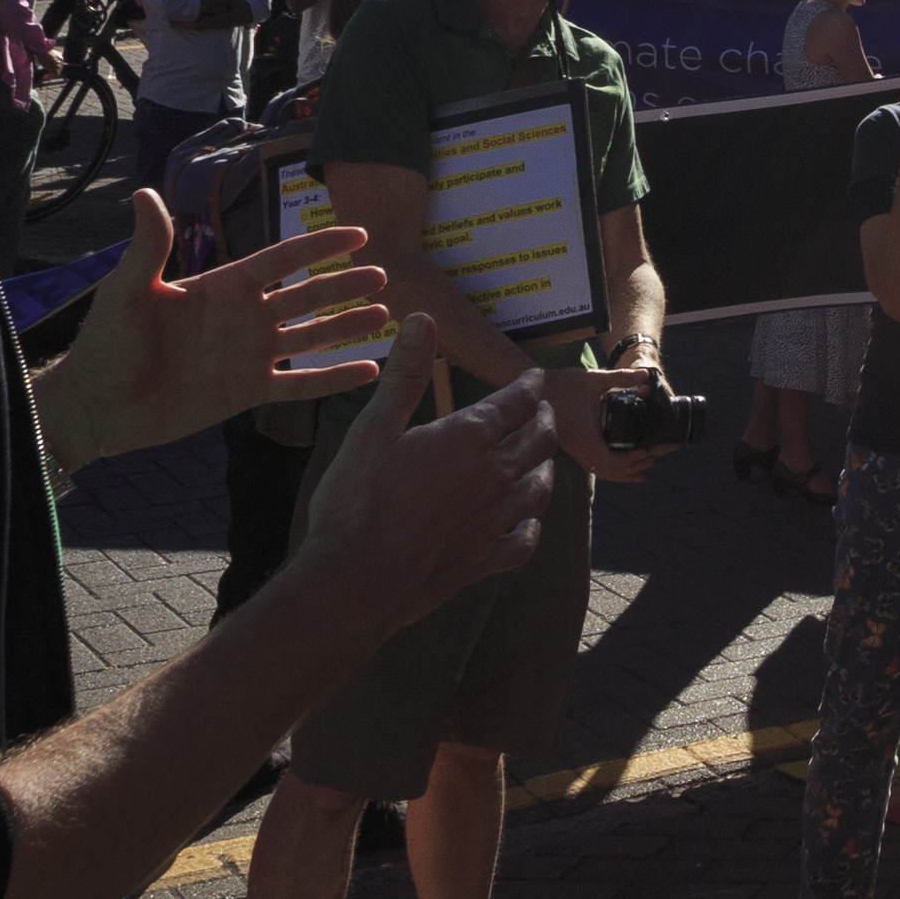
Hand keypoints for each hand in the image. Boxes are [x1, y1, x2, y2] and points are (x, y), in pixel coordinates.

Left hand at [42, 191, 391, 464]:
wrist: (97, 406)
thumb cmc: (106, 345)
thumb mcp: (127, 290)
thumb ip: (149, 245)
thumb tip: (145, 192)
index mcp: (223, 287)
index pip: (282, 260)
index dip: (319, 246)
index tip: (358, 233)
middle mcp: (245, 317)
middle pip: (307, 296)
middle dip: (345, 284)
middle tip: (384, 274)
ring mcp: (249, 354)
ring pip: (312, 336)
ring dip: (347, 326)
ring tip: (386, 315)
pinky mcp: (247, 391)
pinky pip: (300, 384)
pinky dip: (333, 379)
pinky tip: (369, 371)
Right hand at [297, 323, 553, 620]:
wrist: (355, 579)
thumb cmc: (356, 501)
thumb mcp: (373, 427)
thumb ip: (405, 374)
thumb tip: (423, 319)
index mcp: (468, 439)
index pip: (515, 401)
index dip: (528, 385)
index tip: (534, 377)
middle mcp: (493, 476)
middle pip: (538, 440)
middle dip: (544, 419)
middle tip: (542, 411)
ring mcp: (494, 521)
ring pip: (539, 488)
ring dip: (545, 467)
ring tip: (540, 459)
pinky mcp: (485, 560)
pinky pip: (524, 540)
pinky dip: (531, 527)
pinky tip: (526, 523)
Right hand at [551, 363, 664, 483]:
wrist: (535, 388)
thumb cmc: (564, 383)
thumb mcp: (594, 379)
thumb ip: (621, 377)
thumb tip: (646, 373)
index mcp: (585, 436)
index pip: (609, 461)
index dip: (630, 461)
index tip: (645, 451)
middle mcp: (577, 447)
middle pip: (607, 470)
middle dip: (630, 468)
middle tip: (651, 459)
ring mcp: (572, 449)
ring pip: (598, 470)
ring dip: (620, 472)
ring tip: (641, 468)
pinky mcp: (570, 446)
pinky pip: (591, 464)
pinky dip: (607, 468)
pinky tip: (618, 464)